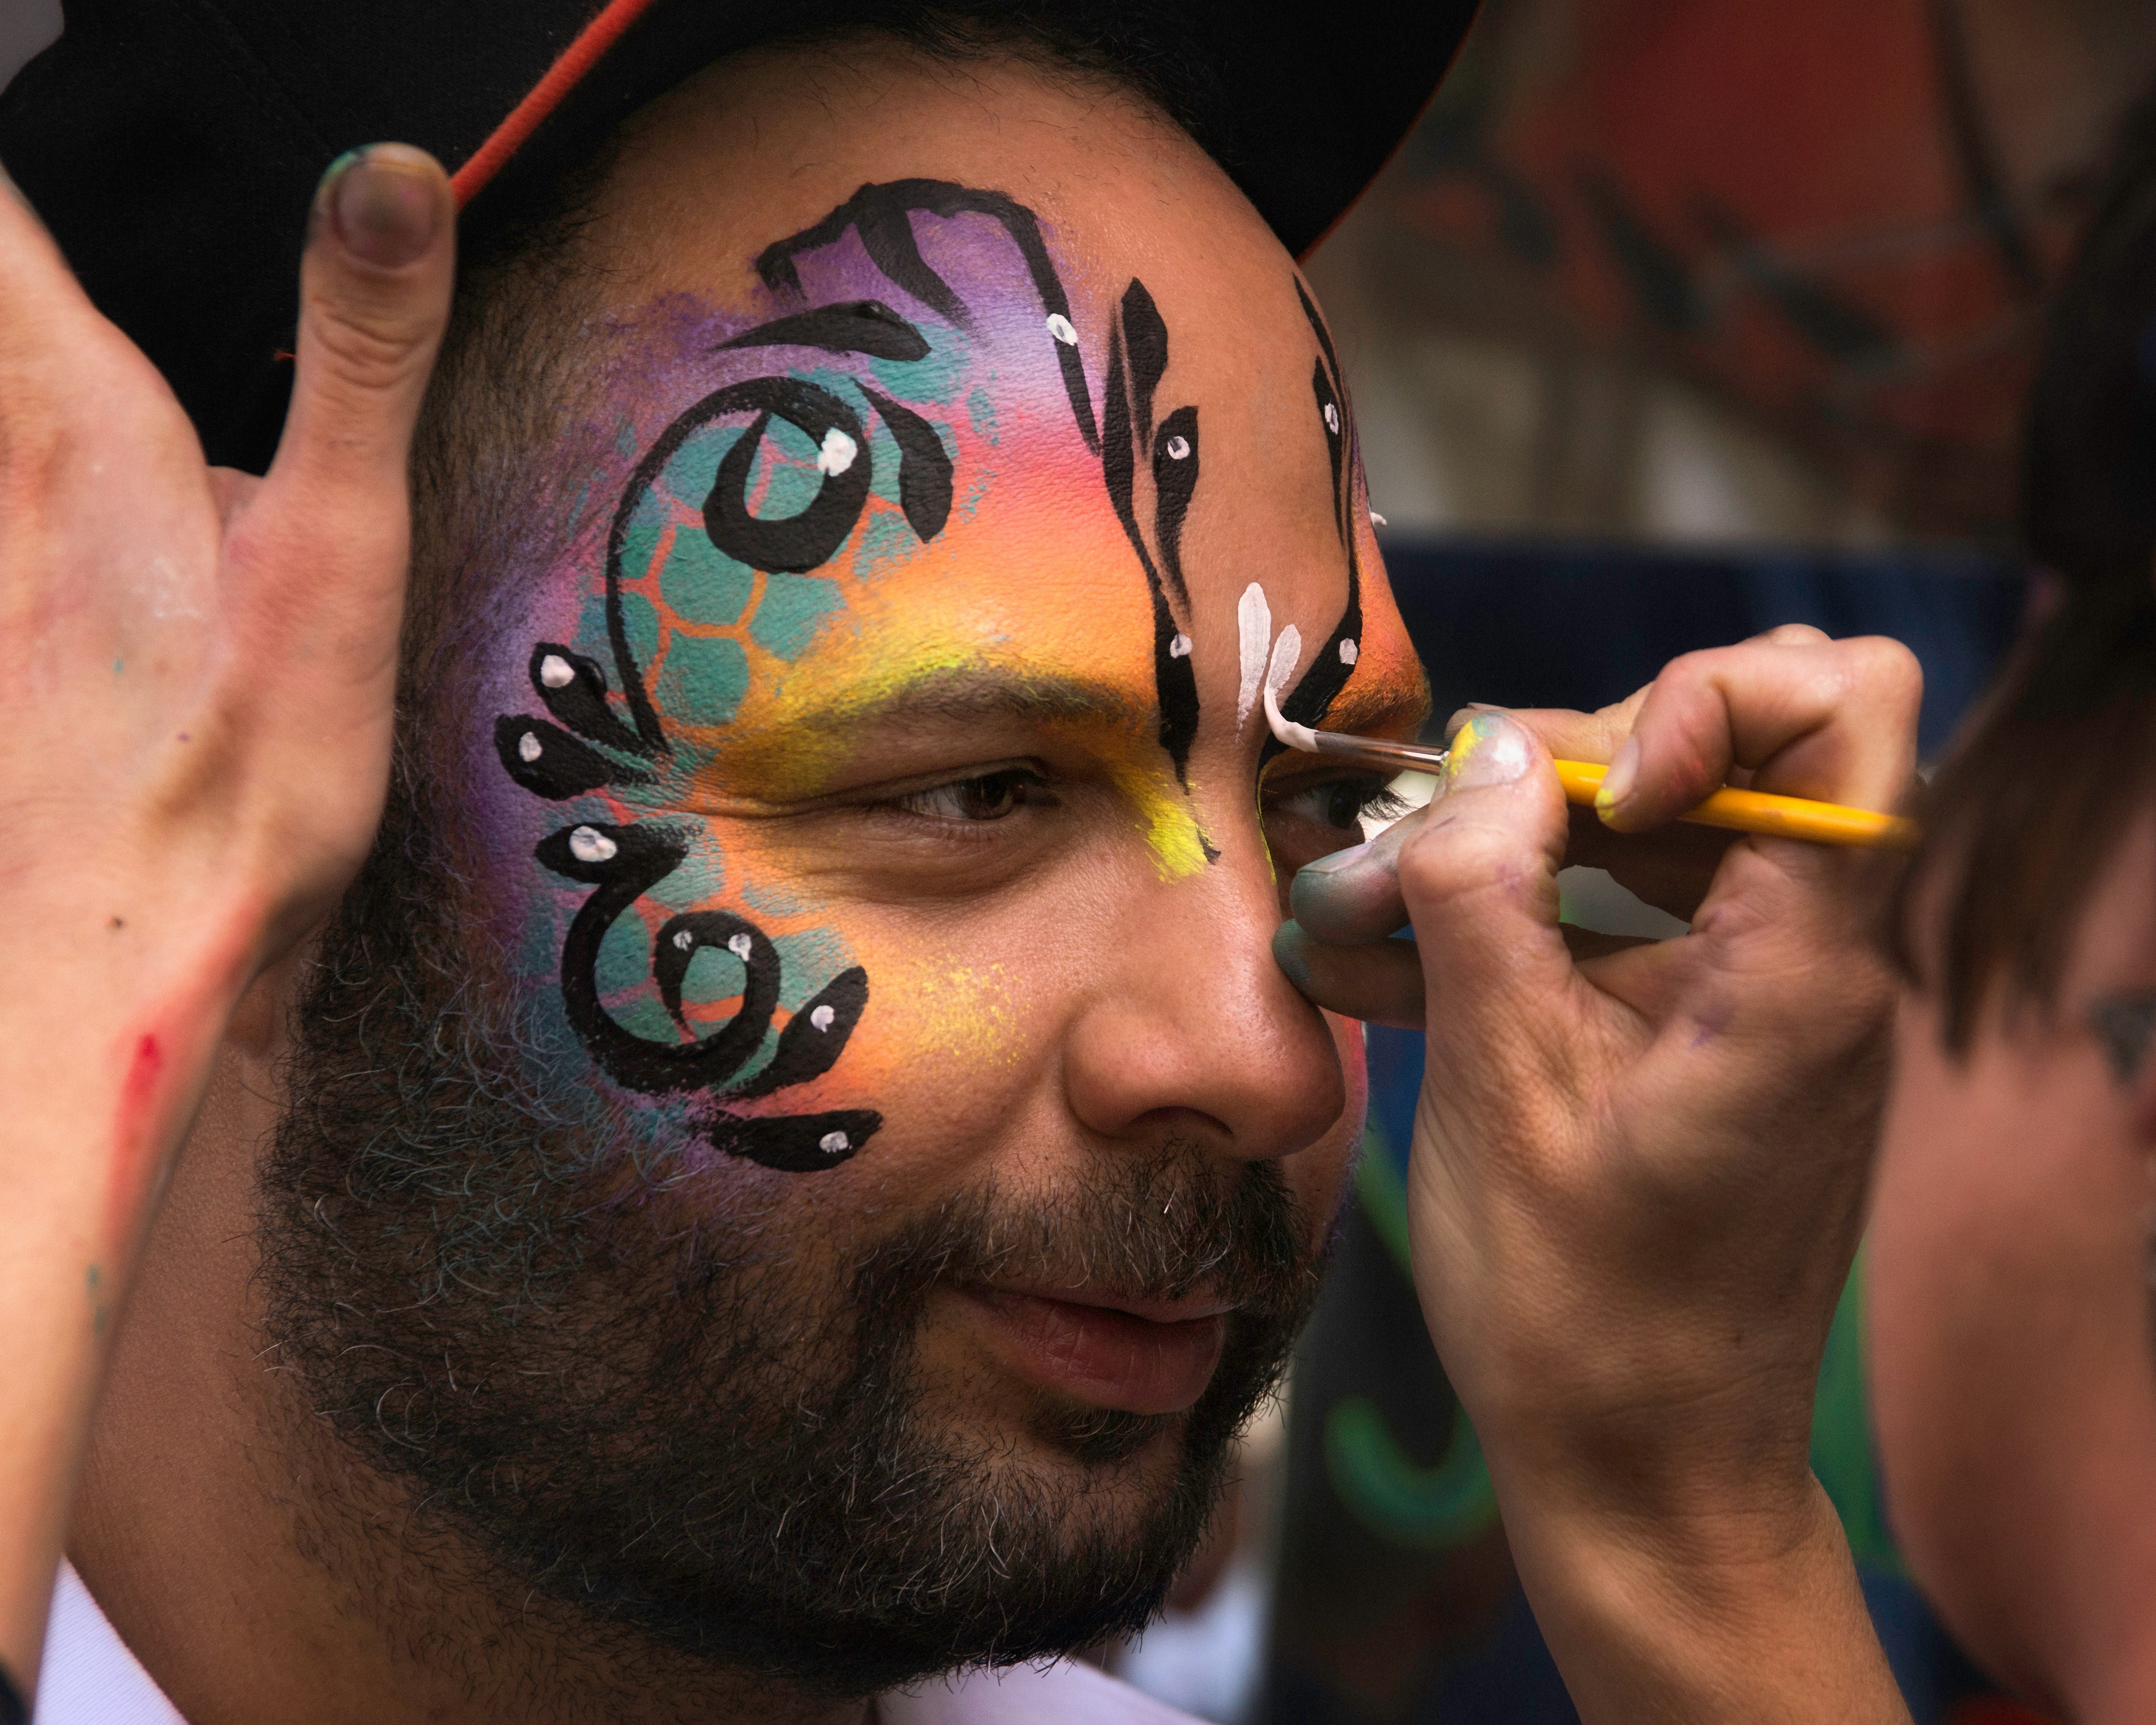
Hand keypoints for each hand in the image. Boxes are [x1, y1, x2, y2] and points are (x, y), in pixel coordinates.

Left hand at [0, 144, 452, 1680]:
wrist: (130, 959)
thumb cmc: (241, 778)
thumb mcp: (337, 556)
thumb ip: (357, 354)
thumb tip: (388, 176)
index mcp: (76, 416)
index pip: (2, 209)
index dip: (31, 118)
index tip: (62, 67)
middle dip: (22, 256)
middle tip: (62, 186)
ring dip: (31, 346)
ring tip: (110, 432)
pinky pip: (5, 508)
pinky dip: (40, 457)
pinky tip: (87, 533)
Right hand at [1280, 626, 1918, 1720]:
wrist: (1647, 1479)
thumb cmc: (1580, 1316)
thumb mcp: (1498, 1092)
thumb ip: (1486, 902)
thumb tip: (1485, 762)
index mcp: (1803, 967)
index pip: (1846, 702)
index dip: (1709, 697)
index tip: (1598, 792)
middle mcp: (1811, 960)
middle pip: (1731, 741)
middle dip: (1561, 765)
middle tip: (1426, 849)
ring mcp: (1762, 997)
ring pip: (1658, 824)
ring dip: (1511, 846)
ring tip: (1371, 908)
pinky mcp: (1709, 1036)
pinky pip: (1622, 919)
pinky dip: (1517, 923)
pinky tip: (1394, 966)